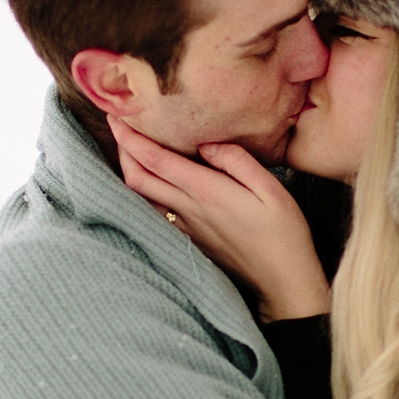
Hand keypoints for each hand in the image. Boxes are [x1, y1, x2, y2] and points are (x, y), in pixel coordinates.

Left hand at [113, 123, 330, 320]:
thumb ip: (238, 160)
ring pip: (144, 197)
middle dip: (123, 151)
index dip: (131, 138)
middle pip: (139, 179)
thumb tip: (207, 143)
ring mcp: (187, 228)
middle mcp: (189, 210)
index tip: (116, 116)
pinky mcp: (191, 240)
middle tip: (118, 125)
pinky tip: (155, 180)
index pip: (156, 160)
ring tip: (132, 148)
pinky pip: (158, 212)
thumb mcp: (271, 188)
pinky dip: (147, 191)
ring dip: (132, 171)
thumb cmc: (283, 233)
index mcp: (207, 192)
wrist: (282, 282)